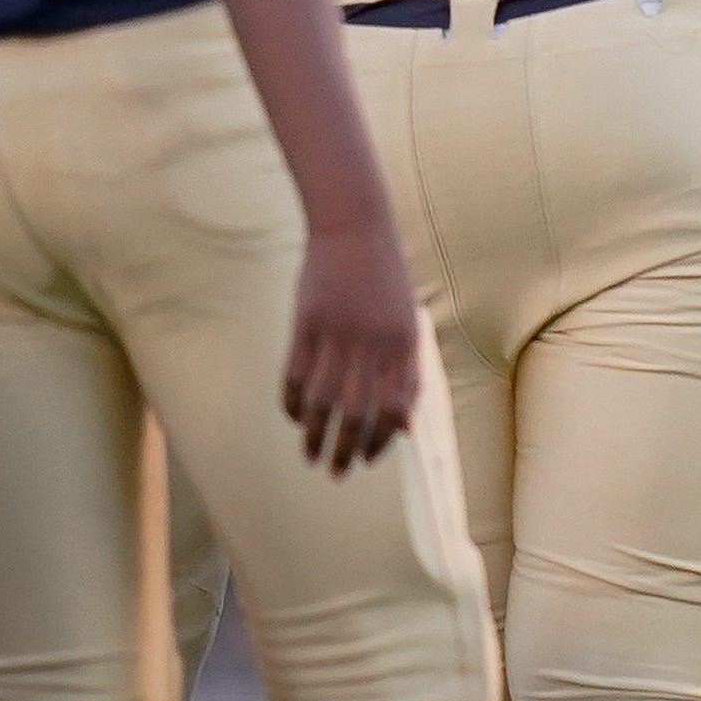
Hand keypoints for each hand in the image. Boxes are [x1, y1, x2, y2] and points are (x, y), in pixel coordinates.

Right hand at [281, 218, 421, 475]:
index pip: (395, 406)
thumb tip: (407, 428)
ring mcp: (337, 332)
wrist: (354, 227)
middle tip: (336, 473)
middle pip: (358, 410)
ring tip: (310, 457)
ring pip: (322, 399)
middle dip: (347, 448)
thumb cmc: (384, 280)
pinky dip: (292, 403)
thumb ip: (408, 374)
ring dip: (316, 434)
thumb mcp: (407, 322)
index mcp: (404, 341)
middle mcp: (373, 341)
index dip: (382, 440)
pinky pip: (295, 375)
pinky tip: (294, 420)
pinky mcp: (306, 323)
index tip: (367, 460)